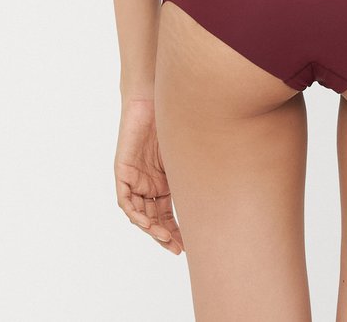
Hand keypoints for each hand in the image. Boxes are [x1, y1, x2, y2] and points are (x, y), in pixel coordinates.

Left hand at [114, 97, 183, 255]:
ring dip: (152, 228)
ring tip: (166, 238)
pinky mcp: (123, 170)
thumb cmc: (172, 119)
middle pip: (154, 217)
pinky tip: (147, 222)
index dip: (176, 230)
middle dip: (165, 235)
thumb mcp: (186, 153)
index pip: (167, 214)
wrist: (153, 97)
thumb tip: (223, 185)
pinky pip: (125, 200)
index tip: (187, 245)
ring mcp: (134, 178)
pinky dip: (135, 213)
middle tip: (178, 249)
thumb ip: (195, 171)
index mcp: (163, 182)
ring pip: (140, 213)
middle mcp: (148, 183)